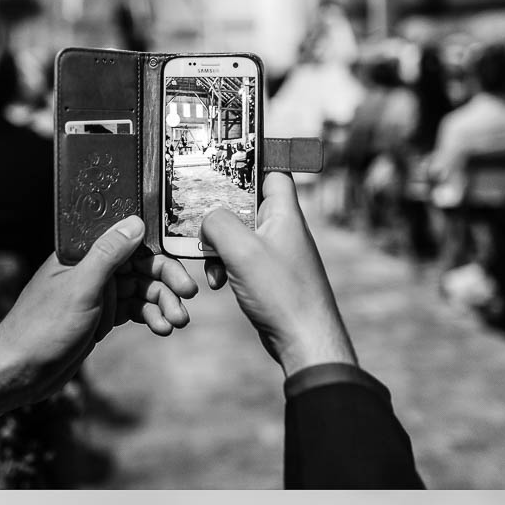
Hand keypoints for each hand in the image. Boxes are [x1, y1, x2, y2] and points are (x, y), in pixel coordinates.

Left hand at [0, 215, 196, 415]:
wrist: (20, 372)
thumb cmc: (42, 328)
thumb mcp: (79, 288)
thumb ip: (108, 254)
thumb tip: (135, 221)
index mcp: (81, 254)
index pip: (130, 243)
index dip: (158, 255)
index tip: (182, 273)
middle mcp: (90, 269)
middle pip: (140, 267)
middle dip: (166, 282)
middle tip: (187, 299)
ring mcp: (96, 294)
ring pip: (140, 291)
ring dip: (162, 303)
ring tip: (176, 322)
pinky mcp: (99, 318)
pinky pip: (132, 311)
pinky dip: (149, 317)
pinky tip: (161, 328)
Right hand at [201, 173, 357, 377]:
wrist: (302, 337)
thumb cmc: (281, 292)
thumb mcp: (242, 250)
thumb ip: (219, 224)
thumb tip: (207, 218)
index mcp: (284, 214)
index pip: (272, 173)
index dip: (249, 168)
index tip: (222, 170)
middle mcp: (282, 229)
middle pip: (245, 205)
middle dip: (219, 217)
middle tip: (201, 226)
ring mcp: (275, 253)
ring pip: (238, 235)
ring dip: (218, 247)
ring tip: (213, 265)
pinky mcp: (268, 275)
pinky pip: (239, 260)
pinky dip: (225, 267)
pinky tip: (220, 283)